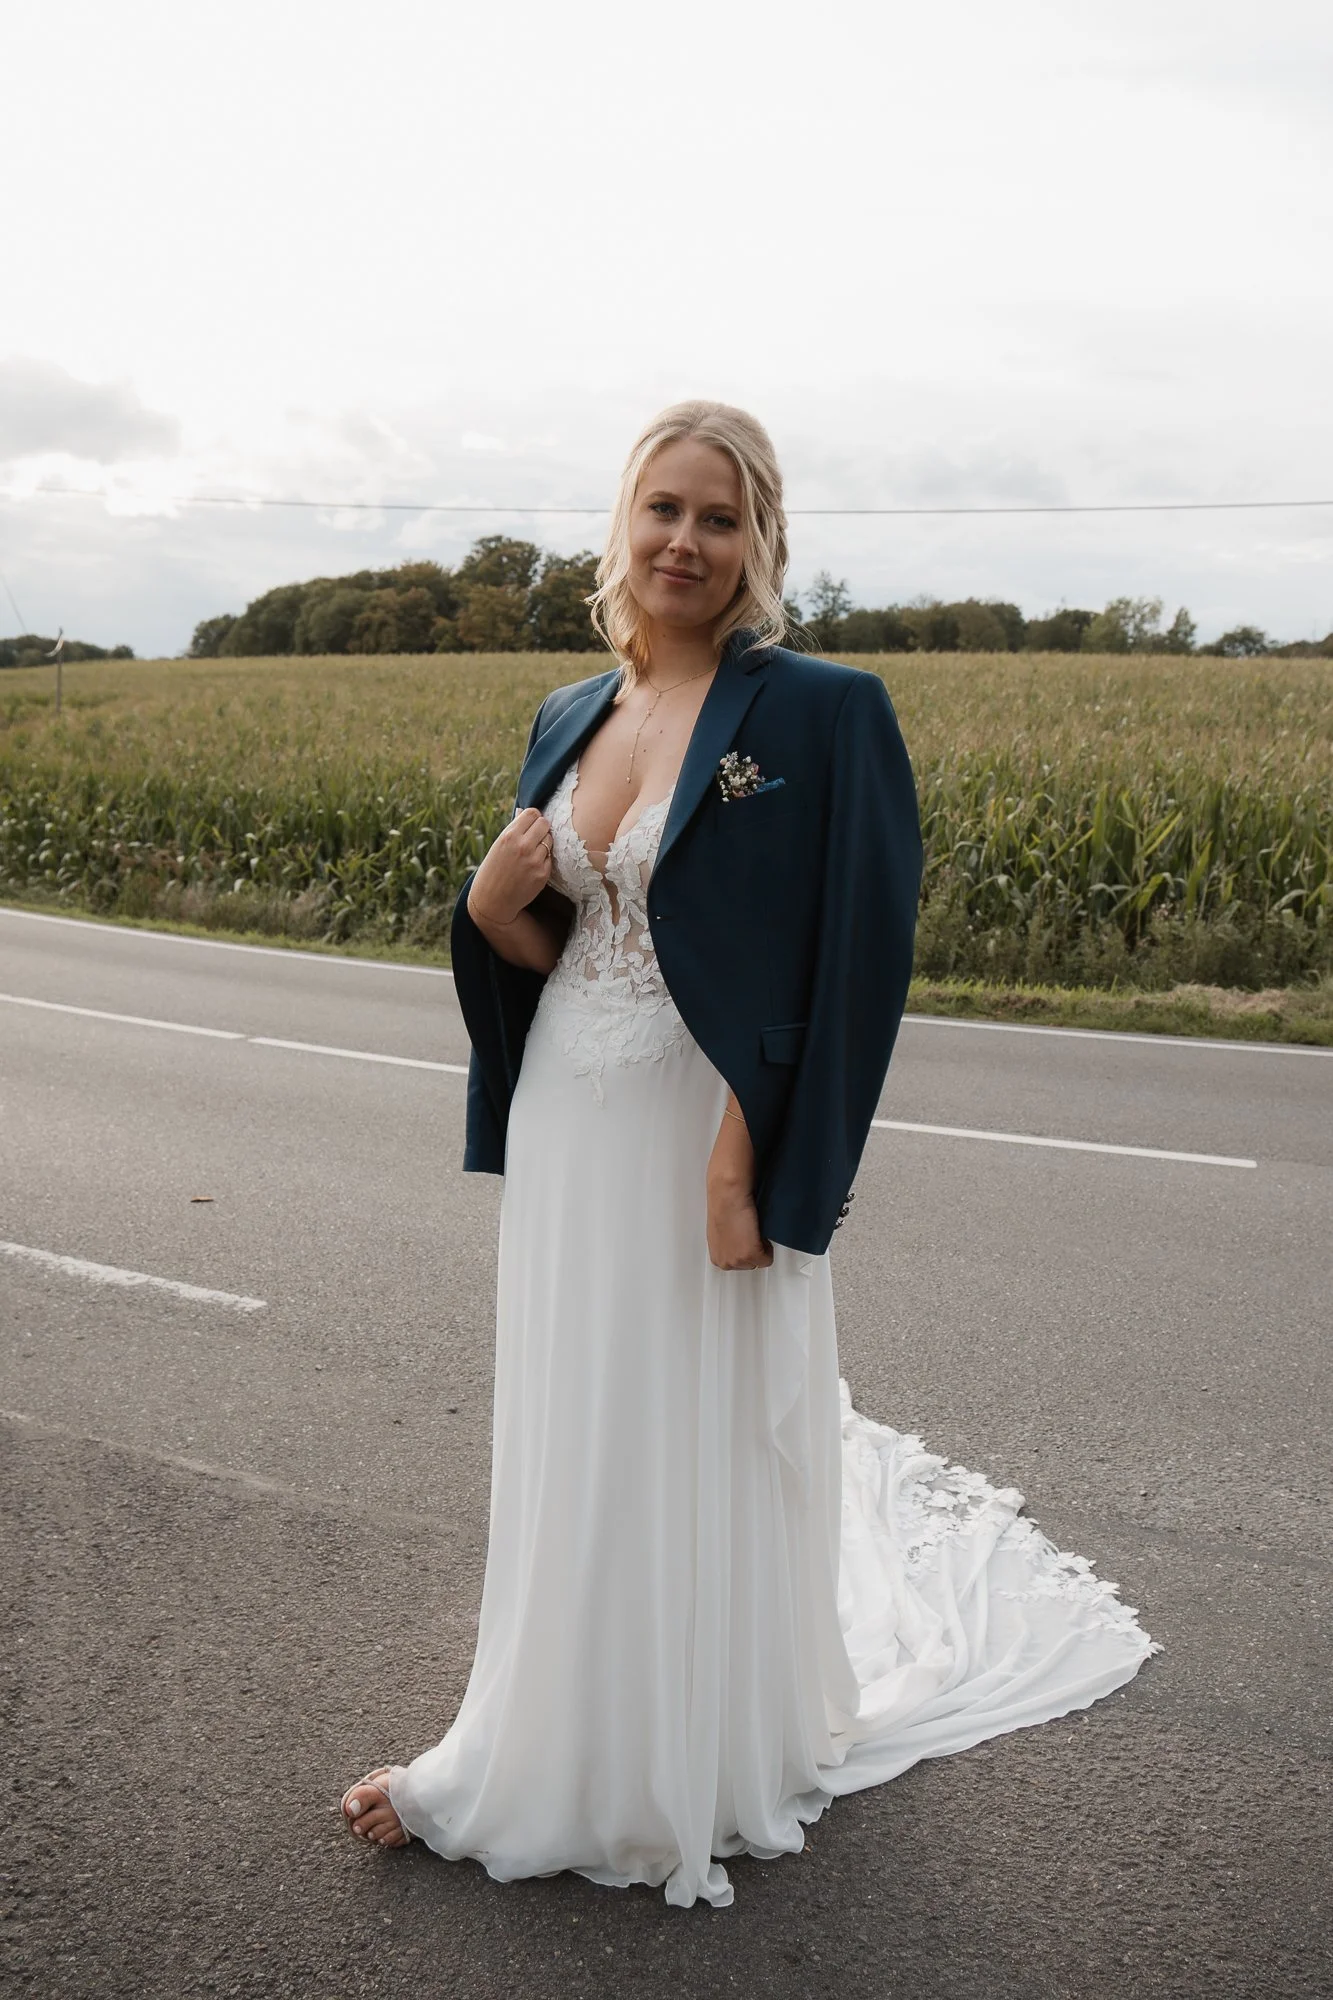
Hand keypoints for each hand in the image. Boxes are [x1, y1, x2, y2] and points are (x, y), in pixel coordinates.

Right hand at [468, 807, 552, 926]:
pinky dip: (544, 859)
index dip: (533, 817)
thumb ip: (514, 829)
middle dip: (541, 828)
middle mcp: (523, 846)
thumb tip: (526, 811)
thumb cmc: (493, 870)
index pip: (533, 813)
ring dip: (543, 844)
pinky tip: (532, 866)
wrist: (492, 901)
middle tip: (534, 836)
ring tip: (531, 853)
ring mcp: (535, 860)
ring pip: (550, 840)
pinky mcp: (543, 874)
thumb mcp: (497, 846)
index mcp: (509, 836)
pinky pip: (550, 857)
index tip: (530, 824)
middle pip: (545, 823)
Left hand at [706, 1170, 773, 1270]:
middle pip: (749, 1265)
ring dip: (760, 1247)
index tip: (745, 1239)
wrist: (728, 1195)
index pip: (738, 1265)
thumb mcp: (721, 1232)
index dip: (745, 1249)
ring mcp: (737, 1260)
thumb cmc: (723, 1205)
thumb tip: (739, 1244)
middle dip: (753, 1250)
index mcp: (716, 1257)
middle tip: (750, 1232)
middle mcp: (724, 1262)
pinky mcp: (750, 1254)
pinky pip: (767, 1259)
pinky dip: (768, 1246)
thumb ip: (729, 1244)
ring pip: (758, 1262)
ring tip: (752, 1230)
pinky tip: (757, 1230)